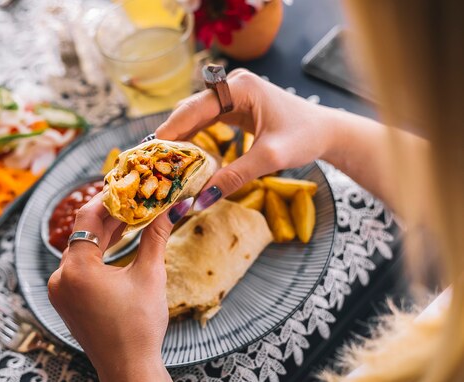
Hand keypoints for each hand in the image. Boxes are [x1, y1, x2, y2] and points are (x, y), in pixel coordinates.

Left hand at [48, 196, 189, 381]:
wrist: (128, 368)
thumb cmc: (139, 325)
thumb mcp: (150, 275)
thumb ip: (156, 237)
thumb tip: (173, 207)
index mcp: (77, 268)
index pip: (87, 217)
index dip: (108, 197)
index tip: (126, 184)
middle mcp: (61, 277)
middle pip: (83, 232)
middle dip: (110, 215)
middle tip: (134, 197)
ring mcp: (61, 290)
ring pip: (81, 249)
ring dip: (104, 233)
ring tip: (130, 216)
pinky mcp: (66, 300)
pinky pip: (79, 266)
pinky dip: (98, 253)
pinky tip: (117, 242)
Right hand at [156, 69, 331, 216]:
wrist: (327, 131)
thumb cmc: (304, 138)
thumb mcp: (269, 158)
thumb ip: (234, 177)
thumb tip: (201, 200)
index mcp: (240, 86)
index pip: (194, 107)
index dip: (170, 129)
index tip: (150, 151)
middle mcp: (232, 84)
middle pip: (190, 109)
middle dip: (171, 135)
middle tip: (152, 162)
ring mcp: (233, 94)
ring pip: (195, 115)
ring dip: (180, 138)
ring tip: (162, 162)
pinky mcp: (235, 105)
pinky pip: (206, 120)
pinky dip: (194, 137)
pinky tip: (183, 157)